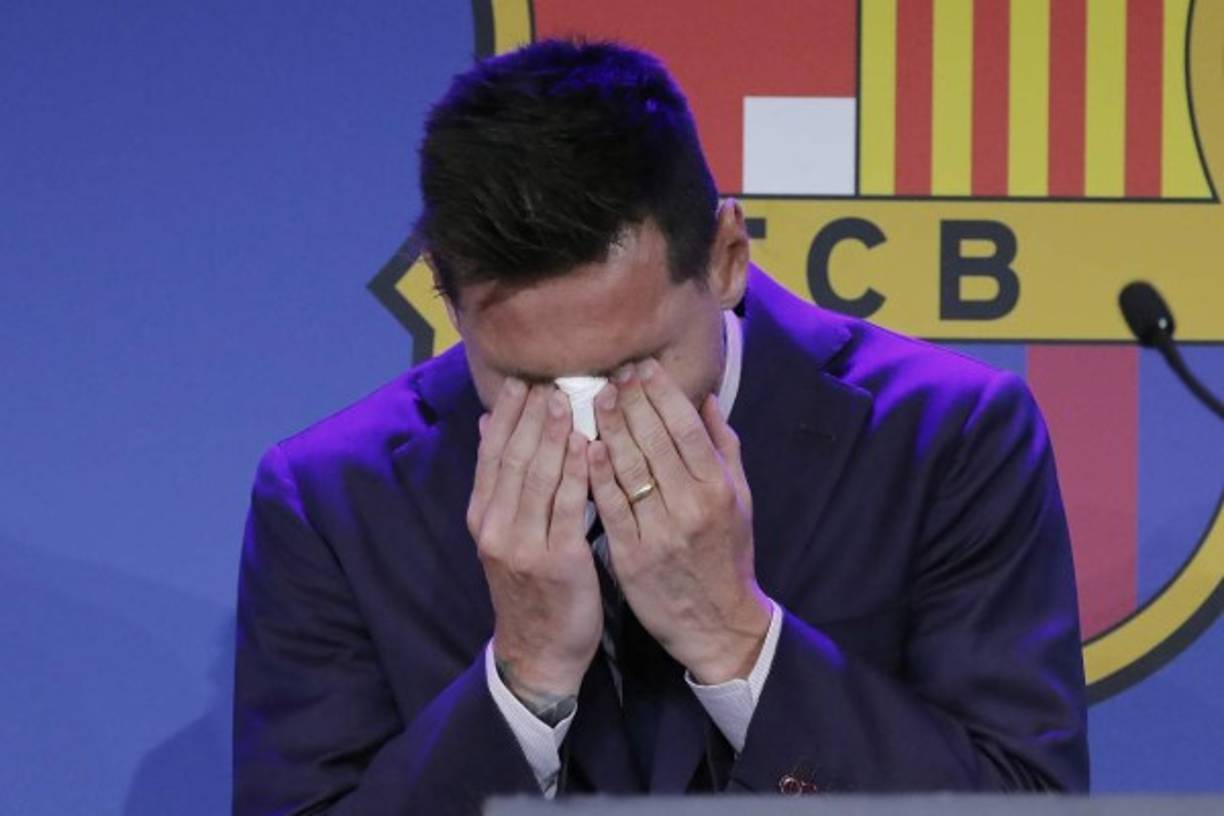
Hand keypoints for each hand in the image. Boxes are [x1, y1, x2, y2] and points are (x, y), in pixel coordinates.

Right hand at [467, 379, 601, 716]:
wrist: (538, 651)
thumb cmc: (531, 587)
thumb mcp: (504, 534)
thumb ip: (501, 483)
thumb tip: (488, 424)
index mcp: (482, 517)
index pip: (491, 455)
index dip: (506, 416)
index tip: (522, 382)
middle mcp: (496, 527)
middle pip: (513, 458)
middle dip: (530, 416)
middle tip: (549, 379)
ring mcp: (523, 544)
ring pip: (537, 477)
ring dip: (552, 435)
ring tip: (568, 399)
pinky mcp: (556, 561)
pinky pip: (567, 507)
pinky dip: (576, 473)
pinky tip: (588, 445)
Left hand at [588, 359, 770, 684]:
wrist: (717, 622)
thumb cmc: (728, 554)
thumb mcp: (740, 499)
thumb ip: (724, 447)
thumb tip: (706, 398)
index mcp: (717, 487)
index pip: (685, 427)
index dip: (660, 393)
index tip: (642, 367)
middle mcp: (690, 505)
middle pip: (653, 440)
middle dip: (630, 401)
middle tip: (611, 373)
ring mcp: (660, 530)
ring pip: (628, 467)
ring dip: (609, 427)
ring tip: (593, 398)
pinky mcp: (632, 555)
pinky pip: (610, 506)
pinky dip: (597, 473)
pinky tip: (584, 446)